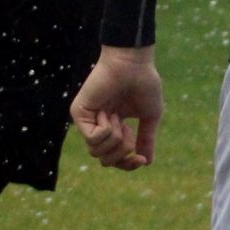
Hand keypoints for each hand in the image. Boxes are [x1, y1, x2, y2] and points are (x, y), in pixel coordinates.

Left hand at [70, 46, 161, 170]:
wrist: (134, 65)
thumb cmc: (144, 85)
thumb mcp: (150, 117)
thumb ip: (146, 139)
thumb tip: (147, 162)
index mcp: (113, 127)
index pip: (114, 158)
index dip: (127, 164)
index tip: (141, 160)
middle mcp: (97, 125)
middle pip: (104, 159)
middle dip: (122, 152)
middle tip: (129, 130)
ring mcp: (87, 120)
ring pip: (96, 151)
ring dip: (116, 139)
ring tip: (119, 118)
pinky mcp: (79, 113)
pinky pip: (92, 138)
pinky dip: (107, 130)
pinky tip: (110, 113)